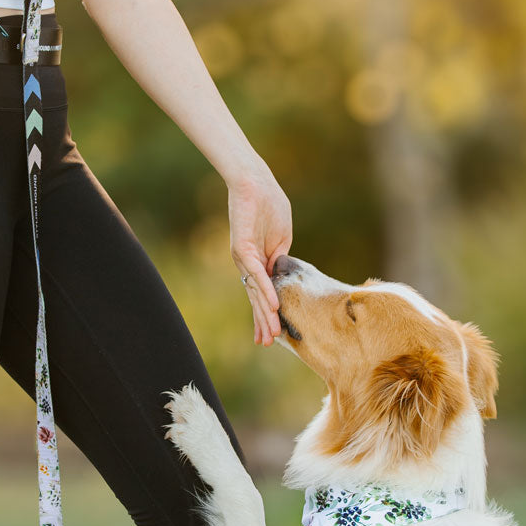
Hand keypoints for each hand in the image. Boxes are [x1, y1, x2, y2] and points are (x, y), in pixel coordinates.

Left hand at [227, 166, 292, 346]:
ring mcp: (244, 258)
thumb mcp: (281, 236)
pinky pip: (257, 274)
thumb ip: (281, 257)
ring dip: (265, 314)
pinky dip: (266, 290)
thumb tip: (282, 272)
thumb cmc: (268, 203)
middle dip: (264, 322)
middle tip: (268, 344)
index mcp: (259, 262)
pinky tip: (273, 305)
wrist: (253, 181)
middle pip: (257, 299)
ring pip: (257, 291)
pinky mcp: (242, 248)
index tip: (274, 334)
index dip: (268, 314)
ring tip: (271, 334)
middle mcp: (248, 264)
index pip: (264, 294)